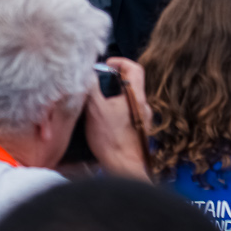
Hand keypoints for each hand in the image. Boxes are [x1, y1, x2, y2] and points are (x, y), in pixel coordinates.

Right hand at [82, 57, 150, 179]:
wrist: (124, 168)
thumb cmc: (112, 141)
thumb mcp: (95, 109)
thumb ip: (92, 88)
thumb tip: (87, 74)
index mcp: (136, 96)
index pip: (135, 68)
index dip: (120, 62)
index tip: (106, 65)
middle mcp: (142, 106)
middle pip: (130, 84)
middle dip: (113, 82)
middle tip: (97, 85)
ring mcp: (142, 120)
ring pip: (127, 101)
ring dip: (113, 99)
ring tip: (97, 105)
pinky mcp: (137, 132)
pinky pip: (126, 115)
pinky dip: (115, 113)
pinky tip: (102, 122)